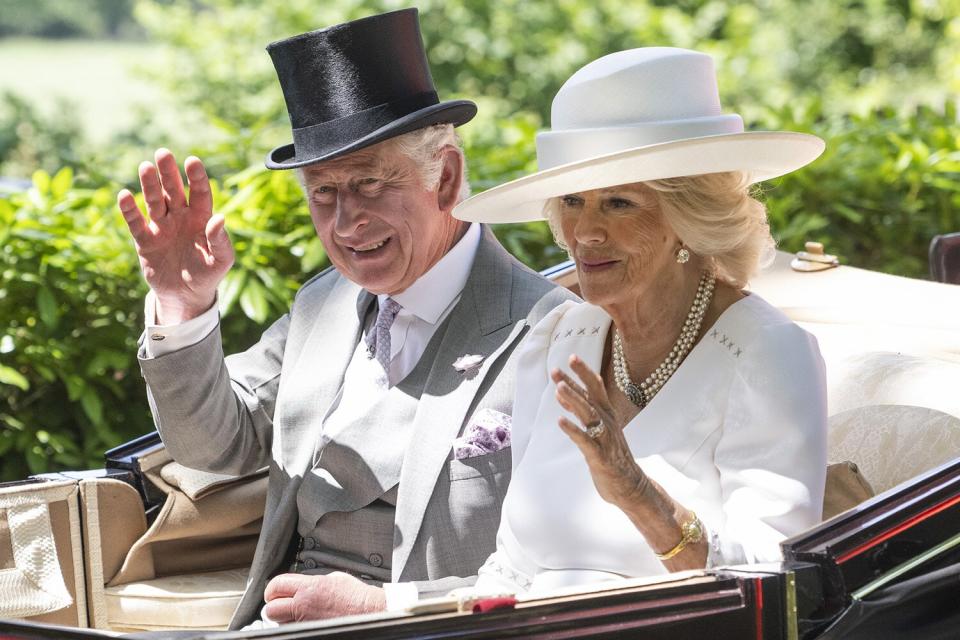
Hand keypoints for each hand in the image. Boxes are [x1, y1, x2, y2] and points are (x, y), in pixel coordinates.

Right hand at [117, 149, 233, 323]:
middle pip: (174, 191)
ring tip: (145, 166)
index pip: (200, 193)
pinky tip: (124, 195)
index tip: (192, 161)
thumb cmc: (208, 275)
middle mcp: (180, 217)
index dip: (196, 177)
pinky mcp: (145, 240)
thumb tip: (219, 218)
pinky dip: (129, 209)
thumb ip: (220, 240)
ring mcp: (161, 227)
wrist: (185, 296)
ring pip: (155, 201)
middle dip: (169, 173)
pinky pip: (135, 222)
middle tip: (163, 153)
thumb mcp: (220, 260)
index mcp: (201, 219)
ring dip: (149, 185)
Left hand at [262, 572, 386, 623]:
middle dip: (274, 606)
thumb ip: (311, 581)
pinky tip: (307, 622)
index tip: (274, 591)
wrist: (371, 612)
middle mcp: (304, 606)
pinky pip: (294, 630)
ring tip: (298, 614)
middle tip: (281, 605)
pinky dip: (296, 627)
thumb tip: (299, 585)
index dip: (272, 589)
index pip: (277, 585)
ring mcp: (306, 623)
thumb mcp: (333, 578)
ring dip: (285, 619)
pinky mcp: (311, 632)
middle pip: (271, 609)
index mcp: (309, 587)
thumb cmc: (356, 596)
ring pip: (280, 623)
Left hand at [552, 355, 649, 507]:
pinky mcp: (599, 455)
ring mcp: (604, 438)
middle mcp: (607, 422)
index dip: (584, 372)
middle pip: (592, 395)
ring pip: (588, 414)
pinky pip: (585, 440)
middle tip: (558, 368)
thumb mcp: (596, 428)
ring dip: (573, 400)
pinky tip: (560, 422)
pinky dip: (573, 430)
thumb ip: (580, 409)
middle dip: (576, 380)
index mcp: (607, 414)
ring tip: (559, 388)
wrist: (629, 485)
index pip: (596, 387)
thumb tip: (561, 390)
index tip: (571, 357)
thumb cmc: (611, 454)